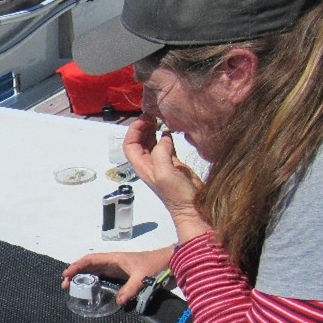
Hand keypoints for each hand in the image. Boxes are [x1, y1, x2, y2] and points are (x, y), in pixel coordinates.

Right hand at [61, 246, 173, 305]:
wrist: (170, 262)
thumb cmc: (156, 265)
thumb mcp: (143, 277)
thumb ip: (130, 289)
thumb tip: (118, 302)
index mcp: (114, 258)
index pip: (91, 260)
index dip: (77, 266)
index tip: (67, 274)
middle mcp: (112, 262)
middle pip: (89, 266)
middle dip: (75, 274)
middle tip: (65, 285)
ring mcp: (116, 269)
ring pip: (94, 272)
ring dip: (82, 278)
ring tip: (72, 288)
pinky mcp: (121, 275)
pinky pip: (102, 277)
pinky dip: (93, 282)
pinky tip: (89, 290)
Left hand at [123, 115, 210, 242]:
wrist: (192, 208)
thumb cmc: (176, 194)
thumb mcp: (165, 173)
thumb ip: (161, 153)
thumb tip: (164, 137)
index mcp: (143, 166)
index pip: (130, 145)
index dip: (133, 131)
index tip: (144, 119)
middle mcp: (150, 164)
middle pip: (139, 142)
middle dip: (142, 127)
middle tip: (151, 114)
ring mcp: (162, 164)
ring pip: (152, 143)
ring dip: (153, 130)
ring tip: (159, 118)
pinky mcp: (174, 164)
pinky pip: (166, 146)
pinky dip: (166, 137)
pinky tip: (170, 130)